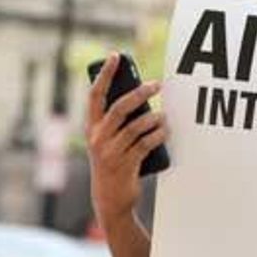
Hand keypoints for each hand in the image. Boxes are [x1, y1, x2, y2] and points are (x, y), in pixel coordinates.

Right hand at [85, 53, 166, 229]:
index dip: (105, 74)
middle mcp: (98, 138)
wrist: (110, 200)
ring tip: (164, 115)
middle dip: (140, 93)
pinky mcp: (126, 164)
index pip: (95, 95)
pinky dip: (158, 135)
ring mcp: (111, 152)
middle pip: (119, 107)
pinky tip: (165, 130)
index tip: (116, 57)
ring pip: (136, 126)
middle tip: (157, 84)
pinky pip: (145, 143)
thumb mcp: (107, 142)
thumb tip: (141, 98)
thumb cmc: (112, 164)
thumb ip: (117, 123)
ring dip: (154, 118)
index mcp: (91, 128)